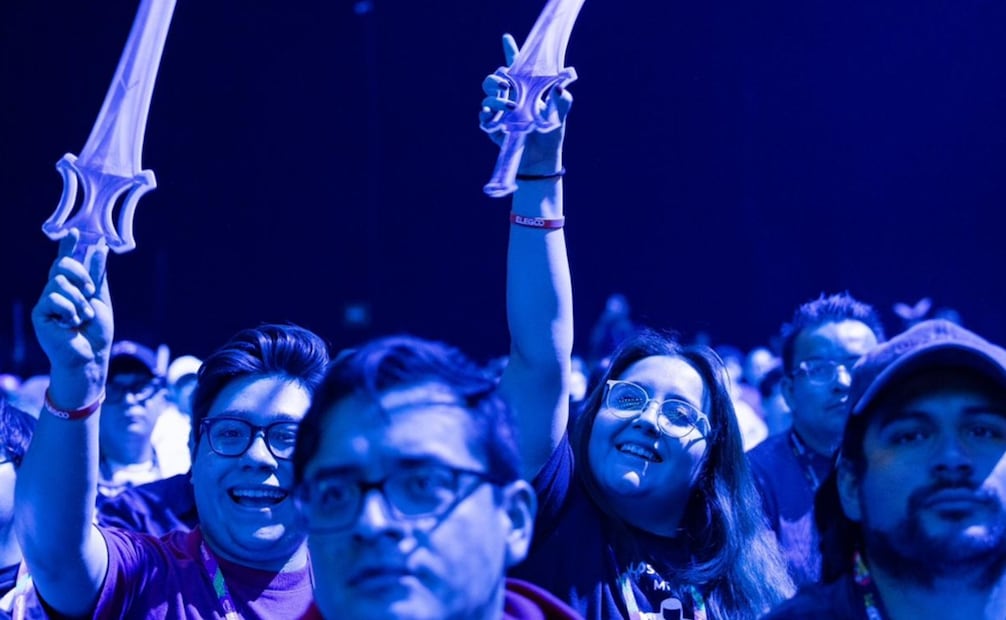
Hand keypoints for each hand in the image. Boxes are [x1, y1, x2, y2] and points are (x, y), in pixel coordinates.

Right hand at [32, 232, 112, 375]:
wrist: (91, 355)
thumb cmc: (96, 331)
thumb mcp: (101, 299)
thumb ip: (97, 275)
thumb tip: (100, 248)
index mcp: (72, 287)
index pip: (67, 261)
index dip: (69, 246)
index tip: (74, 231)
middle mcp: (56, 291)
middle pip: (62, 265)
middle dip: (80, 275)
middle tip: (90, 293)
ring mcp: (47, 302)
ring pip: (60, 283)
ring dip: (79, 302)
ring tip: (81, 319)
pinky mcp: (41, 313)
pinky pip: (55, 299)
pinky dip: (69, 311)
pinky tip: (69, 325)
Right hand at [479, 33, 572, 175]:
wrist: (541, 159)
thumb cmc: (550, 135)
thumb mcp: (559, 115)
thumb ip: (562, 99)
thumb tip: (561, 87)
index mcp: (526, 89)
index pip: (516, 67)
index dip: (510, 51)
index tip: (507, 38)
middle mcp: (511, 96)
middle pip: (495, 77)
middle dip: (498, 77)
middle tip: (507, 84)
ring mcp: (500, 111)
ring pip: (487, 93)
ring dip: (495, 96)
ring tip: (509, 106)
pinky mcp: (493, 126)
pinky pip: (483, 114)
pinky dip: (486, 112)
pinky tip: (493, 115)